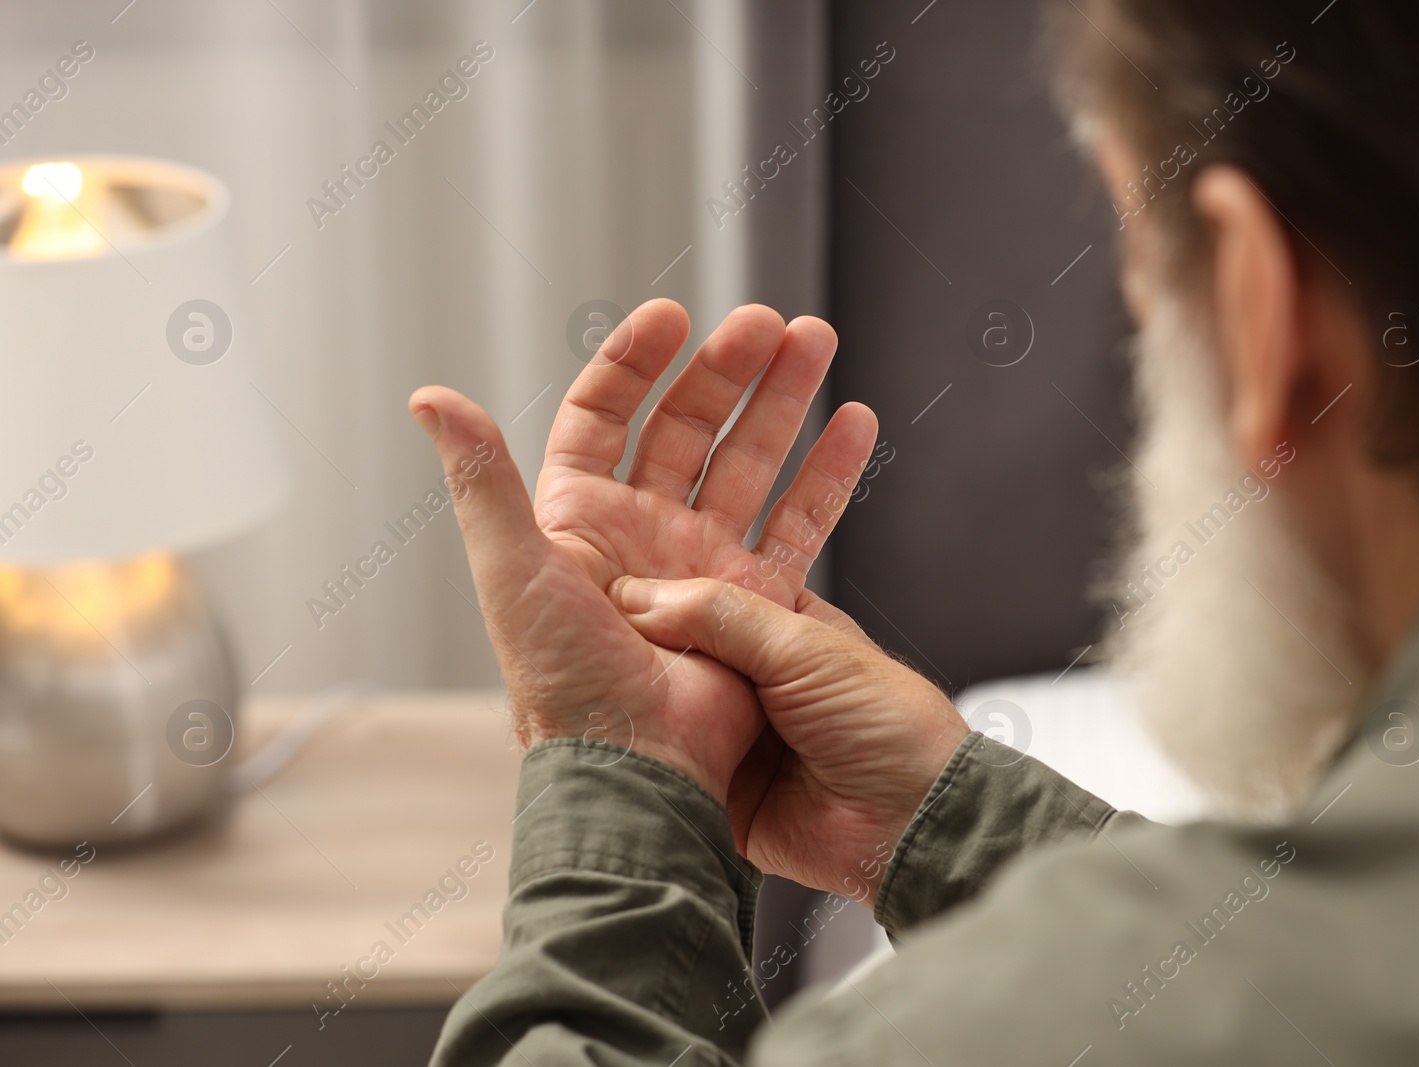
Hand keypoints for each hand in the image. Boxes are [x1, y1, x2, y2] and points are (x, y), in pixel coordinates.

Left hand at [408, 300, 877, 804]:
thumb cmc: (562, 677)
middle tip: (766, 322)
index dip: (634, 363)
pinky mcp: (758, 598)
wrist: (635, 765)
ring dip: (781, 400)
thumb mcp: (511, 565)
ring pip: (749, 460)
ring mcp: (705, 564)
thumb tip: (430, 396)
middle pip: (687, 428)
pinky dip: (828, 470)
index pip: (604, 417)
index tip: (672, 318)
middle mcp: (644, 535)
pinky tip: (855, 421)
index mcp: (580, 520)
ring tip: (814, 340)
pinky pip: (799, 520)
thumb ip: (479, 477)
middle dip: (728, 370)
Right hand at [609, 576, 970, 906]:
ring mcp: (727, 731)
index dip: (654, 586)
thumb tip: (641, 594)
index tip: (604, 579)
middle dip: (632, 641)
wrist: (910, 824)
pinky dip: (638, 750)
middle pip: (670, 647)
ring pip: (659, 702)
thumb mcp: (804, 648)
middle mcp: (747, 674)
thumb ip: (723, 615)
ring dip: (629, 695)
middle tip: (583, 627)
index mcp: (777, 625)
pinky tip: (606, 733)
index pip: (699, 591)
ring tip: (581, 674)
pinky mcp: (713, 785)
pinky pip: (663, 760)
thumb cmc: (890, 726)